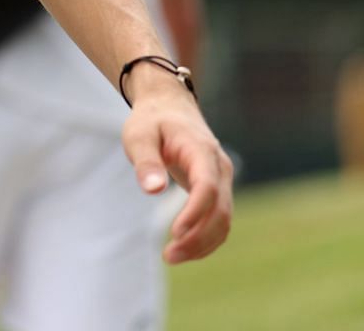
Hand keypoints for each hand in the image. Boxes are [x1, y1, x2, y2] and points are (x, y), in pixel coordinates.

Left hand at [120, 71, 234, 263]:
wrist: (169, 107)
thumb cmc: (152, 121)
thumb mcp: (139, 135)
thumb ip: (146, 161)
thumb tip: (153, 190)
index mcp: (201, 150)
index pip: (208, 187)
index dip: (195, 213)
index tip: (175, 232)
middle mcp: (219, 167)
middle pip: (220, 210)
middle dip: (198, 237)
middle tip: (168, 255)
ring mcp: (222, 179)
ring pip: (224, 219)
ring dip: (203, 243)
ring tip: (171, 256)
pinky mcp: (217, 189)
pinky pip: (219, 219)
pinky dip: (206, 238)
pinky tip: (184, 248)